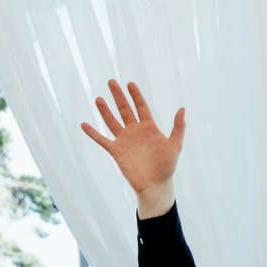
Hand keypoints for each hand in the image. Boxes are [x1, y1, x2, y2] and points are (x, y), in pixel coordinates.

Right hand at [80, 80, 185, 215]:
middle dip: (118, 96)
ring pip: (112, 121)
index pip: (141, 107)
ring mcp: (124, 140)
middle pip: (125, 110)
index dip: (136, 95)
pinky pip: (102, 140)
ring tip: (98, 98)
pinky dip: (92, 133)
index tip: (130, 84)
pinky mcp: (116, 151)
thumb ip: (178, 127)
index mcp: (149, 128)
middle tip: (111, 82)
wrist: (154, 185)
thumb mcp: (175, 145)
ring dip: (105, 110)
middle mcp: (135, 131)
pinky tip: (84, 124)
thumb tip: (182, 109)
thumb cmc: (166, 167)